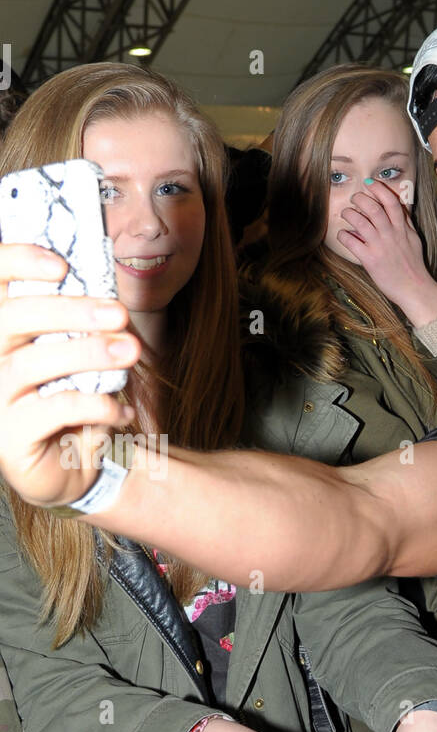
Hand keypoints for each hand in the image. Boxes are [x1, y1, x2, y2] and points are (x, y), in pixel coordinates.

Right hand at [0, 243, 138, 505]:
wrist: (68, 469)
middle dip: (70, 310)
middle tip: (119, 313)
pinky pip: (54, 410)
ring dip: (88, 353)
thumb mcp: (76, 359)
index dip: (16, 263)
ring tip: (130, 351)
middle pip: (13, 318)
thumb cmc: (71, 401)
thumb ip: (78, 326)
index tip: (61, 266)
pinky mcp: (8, 438)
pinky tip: (122, 410)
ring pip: (31, 364)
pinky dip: (95, 405)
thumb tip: (108, 298)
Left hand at [337, 180, 436, 326]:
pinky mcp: (370, 261)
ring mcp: (380, 248)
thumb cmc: (414, 266)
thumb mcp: (414, 240)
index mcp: (402, 229)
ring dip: (349, 214)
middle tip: (354, 199)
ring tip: (346, 214)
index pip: (391, 202)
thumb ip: (406, 222)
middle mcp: (391, 236)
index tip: (369, 183)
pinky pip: (351, 242)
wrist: (415, 290)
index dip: (379, 189)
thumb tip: (400, 206)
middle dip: (360, 199)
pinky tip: (343, 234)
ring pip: (360, 222)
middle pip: (373, 208)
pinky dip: (343, 235)